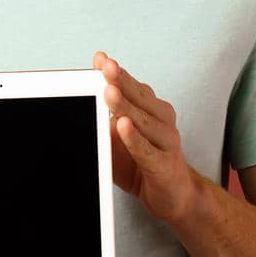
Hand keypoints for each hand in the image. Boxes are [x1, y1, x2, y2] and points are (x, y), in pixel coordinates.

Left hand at [93, 50, 201, 225]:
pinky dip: (134, 139)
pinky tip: (123, 127)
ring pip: (144, 121)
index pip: (134, 86)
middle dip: (121, 81)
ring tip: (109, 92)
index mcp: (152, 109)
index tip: (100, 59)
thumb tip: (80, 103)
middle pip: (140, 98)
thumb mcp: (120, 139)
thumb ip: (105, 122)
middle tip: (105, 68)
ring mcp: (167, 142)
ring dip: (126, 106)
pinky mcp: (165, 166)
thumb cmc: (143, 164)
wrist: (174, 197)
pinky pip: (147, 151)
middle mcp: (163, 121)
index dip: (118, 72)